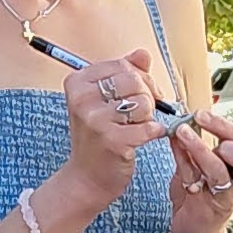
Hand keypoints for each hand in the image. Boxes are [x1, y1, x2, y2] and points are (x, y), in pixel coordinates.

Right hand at [60, 49, 158, 200]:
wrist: (86, 178)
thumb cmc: (98, 137)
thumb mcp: (103, 100)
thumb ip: (125, 73)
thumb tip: (143, 54)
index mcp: (78, 82)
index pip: (122, 65)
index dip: (141, 78)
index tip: (143, 93)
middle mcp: (82, 99)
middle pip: (134, 81)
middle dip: (147, 96)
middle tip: (143, 112)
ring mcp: (95, 120)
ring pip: (144, 103)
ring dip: (149, 116)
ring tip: (138, 126)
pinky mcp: (112, 141)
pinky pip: (149, 127)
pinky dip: (154, 132)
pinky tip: (146, 137)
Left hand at [167, 93, 232, 206]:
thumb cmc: (199, 197)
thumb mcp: (197, 168)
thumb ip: (192, 148)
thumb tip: (181, 121)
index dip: (224, 126)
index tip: (201, 115)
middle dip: (223, 133)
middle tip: (199, 120)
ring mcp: (227, 196)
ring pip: (219, 170)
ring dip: (200, 148)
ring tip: (181, 132)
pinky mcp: (210, 209)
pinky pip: (196, 181)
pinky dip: (183, 161)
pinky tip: (174, 146)